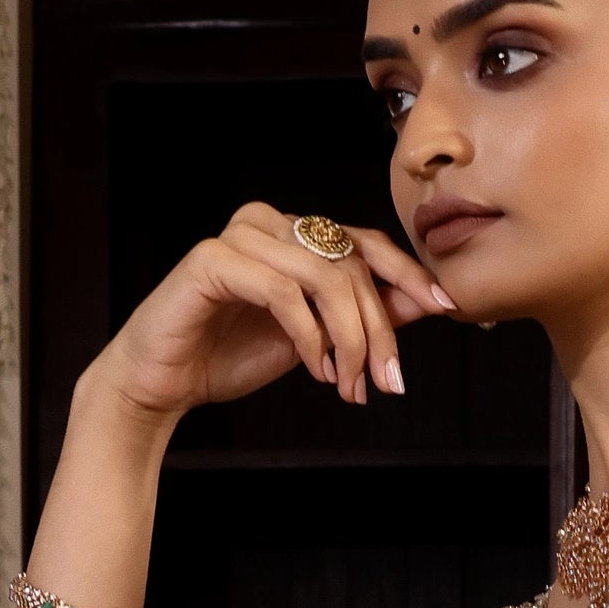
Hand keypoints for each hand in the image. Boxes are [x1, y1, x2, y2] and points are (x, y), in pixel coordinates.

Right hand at [92, 201, 451, 425]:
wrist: (162, 382)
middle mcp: (269, 222)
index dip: (408, 274)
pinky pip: (283, 292)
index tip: (446, 307)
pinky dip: (308, 336)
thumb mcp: (316, 339)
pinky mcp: (212, 260)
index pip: (365, 243)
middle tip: (387, 382)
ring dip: (348, 339)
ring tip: (348, 385)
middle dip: (378, 329)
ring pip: (324, 277)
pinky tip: (315, 368)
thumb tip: (424, 303)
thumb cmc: (230, 355)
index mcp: (294, 235)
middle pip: (351, 264)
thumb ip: (362, 315)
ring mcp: (240, 236)